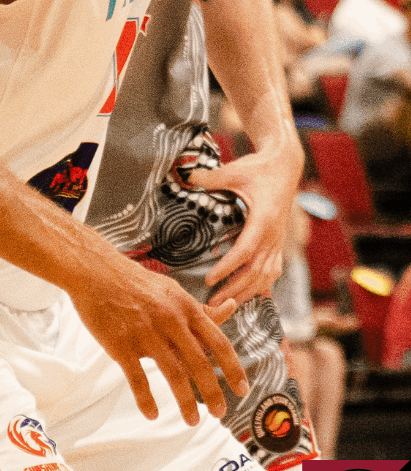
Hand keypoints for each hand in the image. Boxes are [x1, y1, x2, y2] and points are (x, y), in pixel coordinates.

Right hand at [71, 254, 247, 425]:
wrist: (94, 270)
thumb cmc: (135, 281)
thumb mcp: (172, 291)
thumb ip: (199, 308)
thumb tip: (230, 307)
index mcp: (185, 307)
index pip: (218, 342)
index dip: (233, 369)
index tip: (242, 390)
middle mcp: (169, 321)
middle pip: (199, 364)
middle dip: (213, 393)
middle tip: (220, 413)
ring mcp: (144, 333)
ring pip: (173, 374)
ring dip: (186, 403)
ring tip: (192, 421)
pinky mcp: (120, 344)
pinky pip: (137, 378)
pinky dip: (146, 400)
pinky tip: (152, 414)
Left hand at [191, 147, 301, 305]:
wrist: (286, 167)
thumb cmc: (259, 169)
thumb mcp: (234, 170)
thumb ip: (210, 177)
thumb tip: (184, 176)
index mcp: (263, 219)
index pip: (245, 251)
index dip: (228, 267)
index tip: (210, 278)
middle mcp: (274, 235)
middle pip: (256, 270)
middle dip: (234, 288)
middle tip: (212, 302)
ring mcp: (278, 241)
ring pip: (267, 275)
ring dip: (248, 291)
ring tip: (227, 304)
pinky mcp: (279, 243)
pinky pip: (273, 270)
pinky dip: (262, 286)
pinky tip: (250, 296)